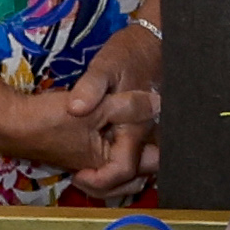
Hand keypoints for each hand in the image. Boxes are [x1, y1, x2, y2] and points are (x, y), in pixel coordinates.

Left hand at [61, 23, 164, 201]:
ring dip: (113, 179)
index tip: (77, 175)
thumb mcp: (105, 65)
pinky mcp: (146, 130)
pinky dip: (118, 166)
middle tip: (80, 179)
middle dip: (107, 187)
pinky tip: (98, 157)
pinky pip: (137, 158)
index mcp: (136, 127)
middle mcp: (148, 136)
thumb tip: (75, 108)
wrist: (153, 42)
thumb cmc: (129, 53)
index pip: (124, 169)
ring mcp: (150, 135)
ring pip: (138, 172)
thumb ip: (91, 87)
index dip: (100, 180)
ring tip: (86, 174)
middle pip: (134, 179)